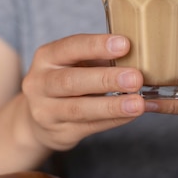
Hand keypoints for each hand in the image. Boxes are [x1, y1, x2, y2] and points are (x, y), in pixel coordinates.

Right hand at [21, 34, 144, 151]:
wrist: (38, 118)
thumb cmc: (67, 79)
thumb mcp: (75, 63)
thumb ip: (100, 59)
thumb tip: (140, 57)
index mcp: (47, 57)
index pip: (70, 47)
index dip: (97, 46)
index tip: (125, 44)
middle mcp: (40, 83)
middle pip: (71, 81)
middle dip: (106, 79)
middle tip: (135, 78)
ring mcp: (46, 111)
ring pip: (79, 109)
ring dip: (112, 106)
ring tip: (138, 103)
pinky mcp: (59, 133)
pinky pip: (89, 127)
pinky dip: (113, 120)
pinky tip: (131, 115)